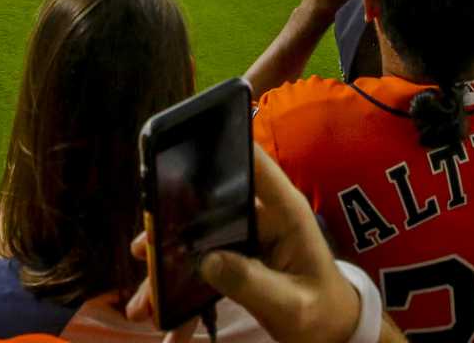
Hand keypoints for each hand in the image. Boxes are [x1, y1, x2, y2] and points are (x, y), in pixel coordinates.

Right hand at [128, 148, 362, 342]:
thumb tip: (207, 261)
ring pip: (198, 240)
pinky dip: (182, 290)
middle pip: (211, 206)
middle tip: (142, 250)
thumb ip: (252, 282)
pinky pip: (202, 265)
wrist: (331, 333)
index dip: (222, 149)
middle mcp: (263, 216)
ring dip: (170, 268)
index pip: (255, 165)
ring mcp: (247, 237)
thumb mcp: (290, 305)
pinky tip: (164, 318)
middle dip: (173, 229)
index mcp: (285, 213)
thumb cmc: (321, 314)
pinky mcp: (237, 258)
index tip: (180, 152)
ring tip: (142, 301)